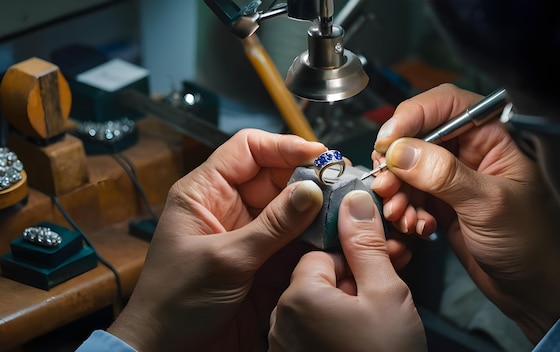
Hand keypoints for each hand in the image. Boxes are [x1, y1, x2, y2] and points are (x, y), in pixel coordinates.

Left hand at [107, 129, 327, 350]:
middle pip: (277, 178)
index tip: (318, 155)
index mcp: (206, 194)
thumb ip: (272, 226)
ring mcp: (251, 236)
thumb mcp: (225, 259)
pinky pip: (297, 243)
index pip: (248, 150)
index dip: (283, 146)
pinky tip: (338, 240)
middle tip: (343, 184)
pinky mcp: (266, 264)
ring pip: (292, 211)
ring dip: (318, 211)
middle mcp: (231, 209)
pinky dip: (317, 241)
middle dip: (309, 179)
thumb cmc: (175, 303)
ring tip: (347, 211)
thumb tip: (311, 190)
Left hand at [268, 190, 426, 350]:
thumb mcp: (385, 294)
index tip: (380, 262)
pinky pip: (313, 330)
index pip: (321, 254)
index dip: (355, 257)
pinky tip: (364, 334)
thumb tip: (355, 200)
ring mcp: (286, 345)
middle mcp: (282, 320)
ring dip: (348, 305)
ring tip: (381, 319)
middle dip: (354, 281)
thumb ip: (366, 244)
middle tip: (387, 293)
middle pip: (319, 280)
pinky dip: (337, 327)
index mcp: (299, 297)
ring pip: (319, 307)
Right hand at [370, 83, 559, 342]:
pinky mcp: (441, 206)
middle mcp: (469, 153)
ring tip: (400, 214)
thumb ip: (444, 175)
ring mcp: (452, 181)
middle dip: (397, 162)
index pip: (446, 105)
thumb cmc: (532, 243)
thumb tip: (400, 150)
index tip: (388, 141)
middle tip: (386, 185)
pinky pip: (410, 198)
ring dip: (397, 192)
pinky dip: (406, 211)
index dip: (413, 116)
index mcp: (491, 139)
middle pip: (418, 137)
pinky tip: (416, 227)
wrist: (536, 291)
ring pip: (408, 170)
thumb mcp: (489, 205)